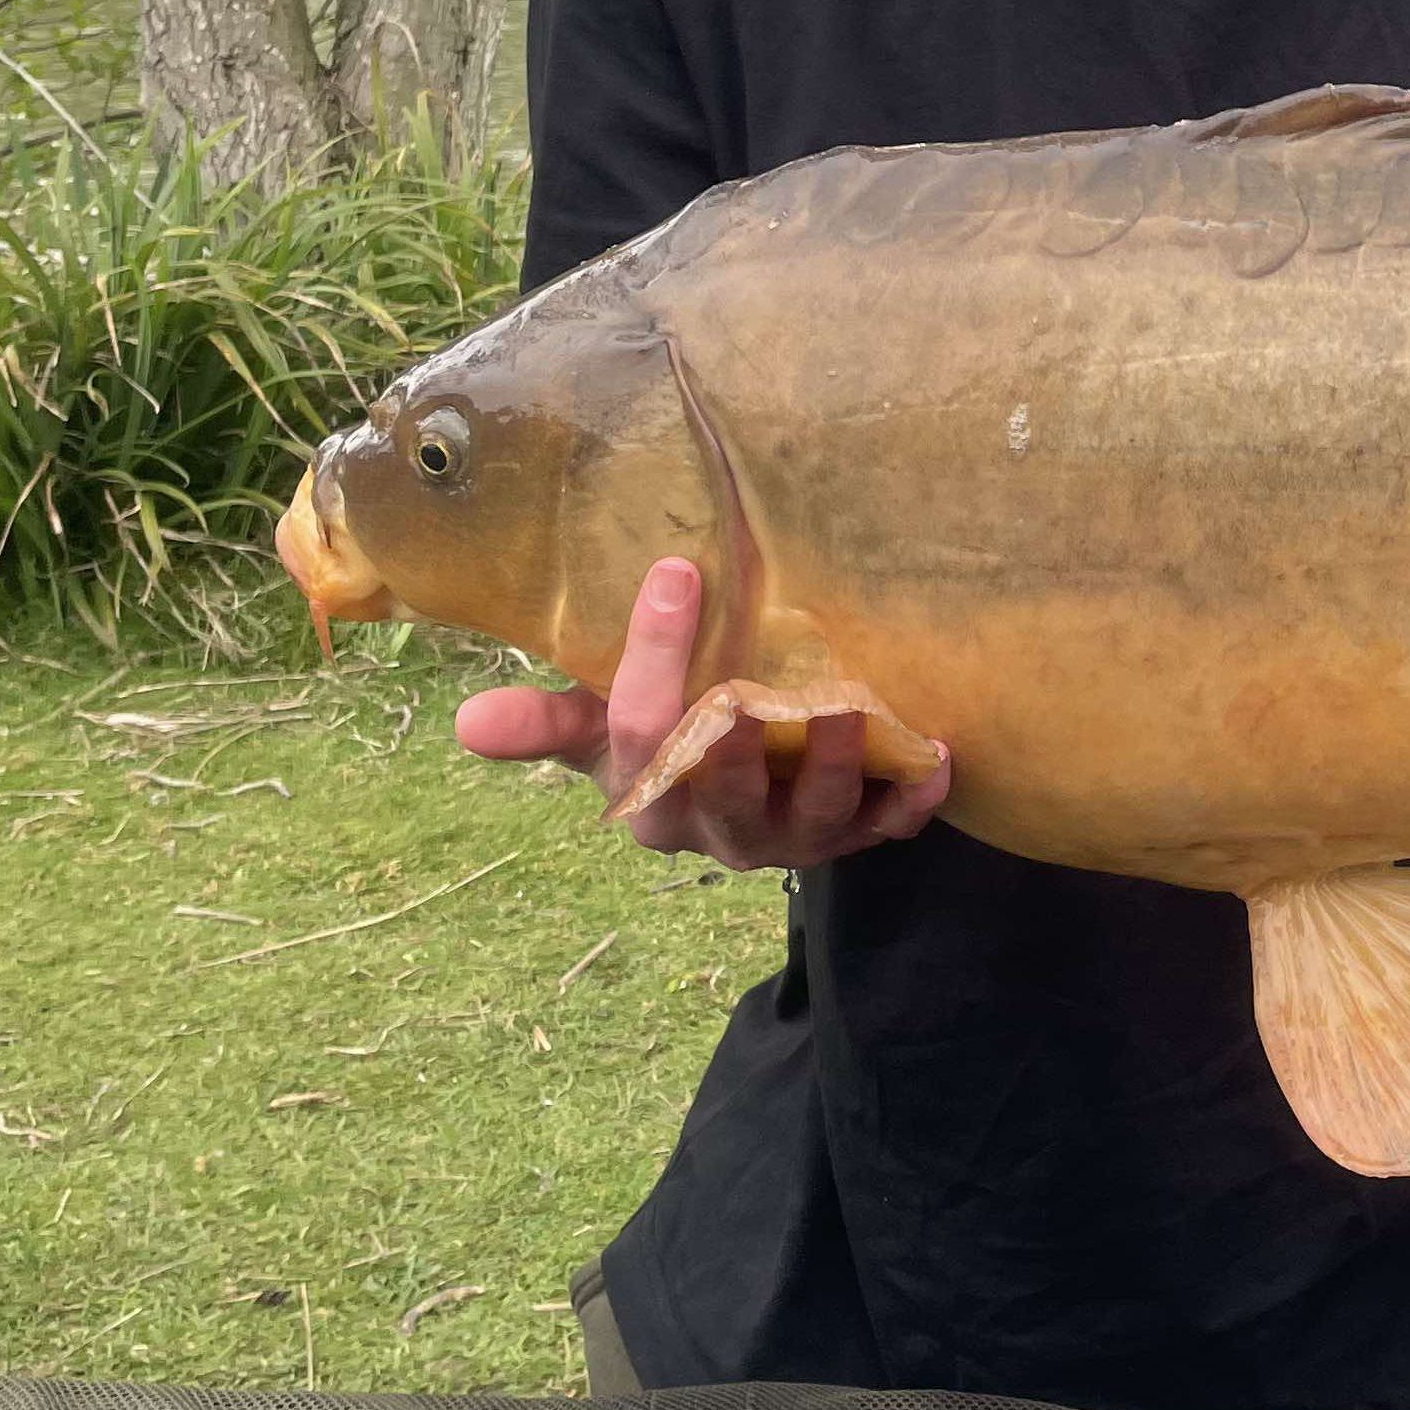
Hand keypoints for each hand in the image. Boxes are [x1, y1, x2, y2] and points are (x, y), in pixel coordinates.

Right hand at [454, 557, 951, 868]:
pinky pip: (888, 828)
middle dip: (742, 746)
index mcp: (648, 802)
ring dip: (837, 769)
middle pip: (726, 792)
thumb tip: (466, 722)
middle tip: (762, 693)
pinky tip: (943, 758)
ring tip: (858, 711)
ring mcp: (792, 838)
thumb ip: (543, 724)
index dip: (655, 658)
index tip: (677, 571)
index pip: (642, 734)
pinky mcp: (855, 835)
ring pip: (813, 817)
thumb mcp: (598, 735)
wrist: (737, 795)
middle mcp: (720, 833)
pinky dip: (915, 801)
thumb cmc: (666, 743)